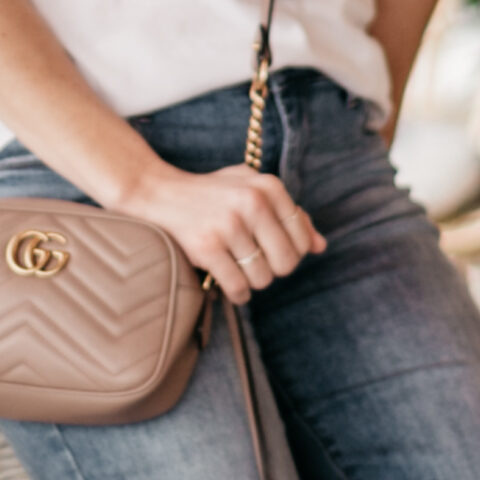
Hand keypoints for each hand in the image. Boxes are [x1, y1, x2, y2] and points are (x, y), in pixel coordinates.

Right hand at [116, 157, 324, 305]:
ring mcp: (229, 224)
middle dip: (272, 270)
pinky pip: (238, 287)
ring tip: (237, 268)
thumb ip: (290, 214)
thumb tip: (320, 246)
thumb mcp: (253, 190)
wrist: (159, 192)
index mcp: (269, 186)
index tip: (270, 250)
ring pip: (263, 279)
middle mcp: (253, 202)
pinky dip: (237, 294)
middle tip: (254, 263)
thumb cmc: (213, 194)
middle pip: (287, 263)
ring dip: (251, 282)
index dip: (290, 253)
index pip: (302, 240)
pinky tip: (229, 284)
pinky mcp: (207, 246)